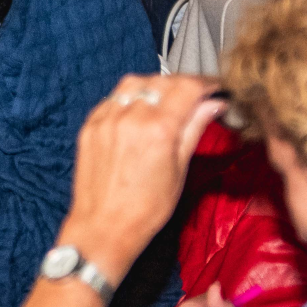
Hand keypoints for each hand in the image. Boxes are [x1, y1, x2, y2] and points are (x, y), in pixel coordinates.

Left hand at [56, 74, 224, 278]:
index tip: (216, 89)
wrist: (104, 225)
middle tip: (197, 96)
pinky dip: (129, 98)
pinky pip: (113, 98)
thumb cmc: (147, 207)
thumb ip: (195, 129)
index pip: (188, 87)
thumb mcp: (180, 169)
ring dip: (155, 85)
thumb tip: (214, 104)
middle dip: (183, 84)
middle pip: (162, 81)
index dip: (207, 84)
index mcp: (158, 128)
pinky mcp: (90, 124)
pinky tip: (139, 112)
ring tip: (167, 100)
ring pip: (134, 83)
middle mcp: (130, 116)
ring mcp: (106, 118)